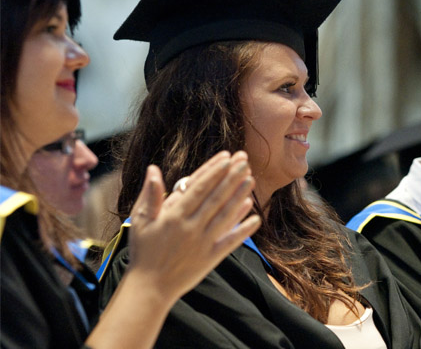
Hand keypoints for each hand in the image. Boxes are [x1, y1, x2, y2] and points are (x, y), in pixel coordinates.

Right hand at [126, 150, 260, 301]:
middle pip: (216, 197)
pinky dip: (243, 229)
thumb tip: (153, 169)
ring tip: (251, 179)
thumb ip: (150, 195)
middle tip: (245, 160)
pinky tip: (255, 217)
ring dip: (240, 196)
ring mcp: (203, 243)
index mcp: (174, 216)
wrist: (149, 287)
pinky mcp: (211, 258)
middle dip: (231, 177)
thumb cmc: (143, 251)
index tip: (226, 157)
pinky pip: (230, 241)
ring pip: (225, 215)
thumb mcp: (141, 220)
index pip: (199, 187)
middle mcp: (191, 227)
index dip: (214, 171)